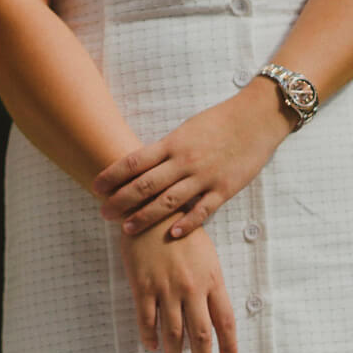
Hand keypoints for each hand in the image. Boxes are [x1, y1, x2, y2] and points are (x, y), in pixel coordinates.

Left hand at [92, 80, 293, 238]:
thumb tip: (138, 166)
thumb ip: (164, 150)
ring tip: (126, 229)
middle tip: (103, 213)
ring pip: (169, 201)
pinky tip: (172, 234)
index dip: (111, 175)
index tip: (95, 187)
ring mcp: (205, 176)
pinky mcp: (225, 189)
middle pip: (145, 184)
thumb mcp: (186, 130)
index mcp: (172, 144)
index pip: (134, 161)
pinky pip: (203, 210)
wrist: (258, 117)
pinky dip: (187, 223)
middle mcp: (185, 161)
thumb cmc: (219, 122)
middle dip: (120, 200)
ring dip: (145, 217)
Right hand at [118, 214, 237, 352]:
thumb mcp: (206, 256)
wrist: (151, 211)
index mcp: (211, 280)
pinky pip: (146, 319)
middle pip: (200, 333)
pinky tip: (152, 347)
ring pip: (173, 331)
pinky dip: (149, 336)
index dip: (228, 345)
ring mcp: (166, 289)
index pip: (224, 321)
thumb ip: (210, 283)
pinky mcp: (142, 286)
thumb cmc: (181, 232)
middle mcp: (191, 288)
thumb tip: (213, 310)